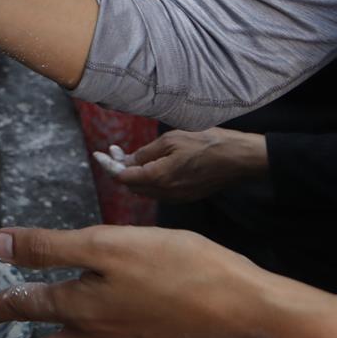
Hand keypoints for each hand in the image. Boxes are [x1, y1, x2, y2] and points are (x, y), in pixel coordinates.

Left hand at [105, 129, 267, 203]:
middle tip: (113, 151)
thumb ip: (145, 153)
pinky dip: (148, 179)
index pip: (123, 177)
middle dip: (119, 169)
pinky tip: (149, 165)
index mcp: (159, 178)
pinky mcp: (186, 195)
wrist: (238, 158)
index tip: (98, 154)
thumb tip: (127, 161)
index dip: (108, 165)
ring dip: (133, 175)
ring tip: (128, 155)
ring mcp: (177, 196)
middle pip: (131, 185)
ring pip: (145, 189)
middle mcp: (166, 193)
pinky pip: (159, 191)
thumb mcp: (171, 140)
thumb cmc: (206, 143)